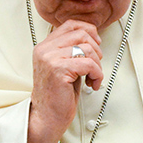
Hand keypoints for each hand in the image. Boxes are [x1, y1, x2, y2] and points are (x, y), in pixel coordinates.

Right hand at [26, 20, 102, 142]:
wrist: (46, 118)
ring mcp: (50, 58)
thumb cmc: (57, 96)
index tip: (96, 44)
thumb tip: (94, 38)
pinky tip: (92, 85)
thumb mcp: (64, 67)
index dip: (88, 30)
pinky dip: (97, 75)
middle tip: (95, 67)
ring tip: (93, 78)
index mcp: (44, 46)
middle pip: (82, 34)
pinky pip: (89, 64)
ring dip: (97, 65)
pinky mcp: (59, 70)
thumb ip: (72, 50)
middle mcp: (45, 49)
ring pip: (87, 49)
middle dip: (96, 50)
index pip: (70, 24)